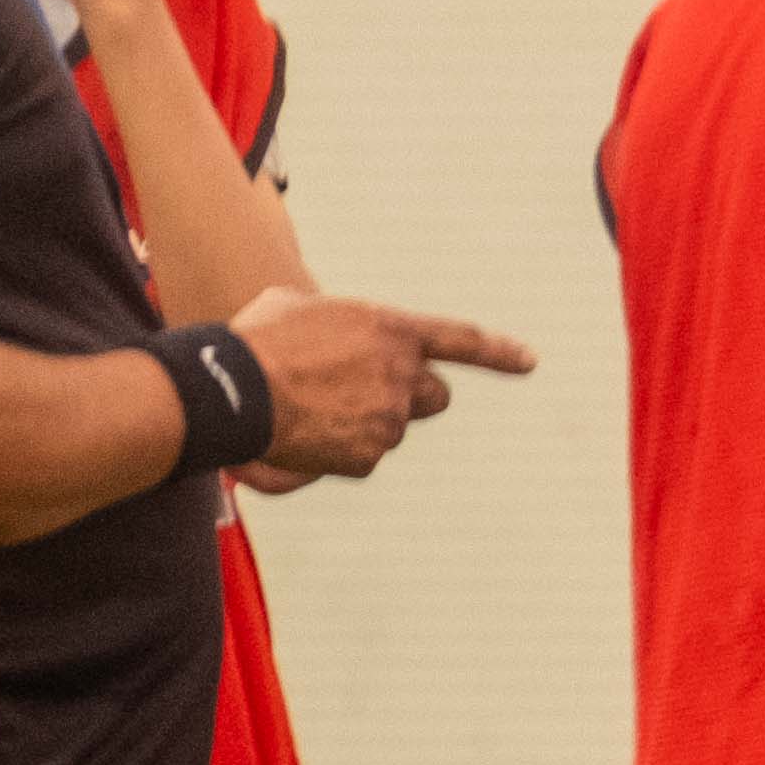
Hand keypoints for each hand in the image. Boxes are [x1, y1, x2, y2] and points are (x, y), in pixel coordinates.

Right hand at [231, 284, 536, 477]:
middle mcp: (402, 375)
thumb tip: (320, 335)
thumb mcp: (296, 307)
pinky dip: (339, 451)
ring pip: (391, 427)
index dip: (499, 352)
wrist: (235, 392)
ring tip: (311, 409)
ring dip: (363, 423)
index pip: (463, 340)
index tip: (529, 362)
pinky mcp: (369, 456)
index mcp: (392, 329)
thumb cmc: (255, 341)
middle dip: (415, 399)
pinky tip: (303, 435)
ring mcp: (389, 418)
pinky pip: (363, 456)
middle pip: (436, 397)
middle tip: (373, 395)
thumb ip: (333, 324)